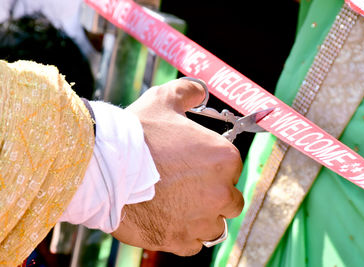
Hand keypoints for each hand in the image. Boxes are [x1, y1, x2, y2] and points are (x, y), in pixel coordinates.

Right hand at [111, 78, 243, 255]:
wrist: (102, 167)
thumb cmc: (135, 133)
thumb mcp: (164, 100)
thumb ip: (188, 91)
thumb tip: (200, 91)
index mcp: (223, 158)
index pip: (233, 168)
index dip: (215, 167)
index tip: (197, 166)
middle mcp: (220, 192)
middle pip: (230, 200)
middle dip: (214, 195)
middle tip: (187, 187)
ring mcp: (200, 220)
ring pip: (214, 226)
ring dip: (200, 218)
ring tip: (175, 205)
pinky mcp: (179, 240)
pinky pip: (192, 244)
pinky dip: (182, 235)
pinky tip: (166, 219)